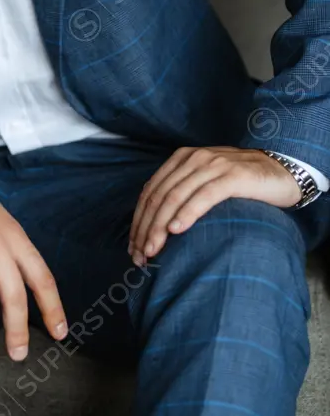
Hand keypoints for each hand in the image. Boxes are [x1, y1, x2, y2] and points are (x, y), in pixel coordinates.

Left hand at [128, 146, 300, 266]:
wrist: (282, 171)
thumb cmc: (241, 184)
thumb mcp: (206, 183)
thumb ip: (183, 194)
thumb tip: (156, 228)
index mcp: (181, 159)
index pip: (151, 192)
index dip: (138, 221)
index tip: (133, 248)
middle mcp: (193, 158)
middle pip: (159, 196)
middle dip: (145, 228)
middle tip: (140, 256)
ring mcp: (212, 165)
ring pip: (176, 196)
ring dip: (160, 226)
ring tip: (153, 250)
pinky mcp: (232, 175)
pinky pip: (204, 195)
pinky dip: (187, 213)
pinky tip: (176, 230)